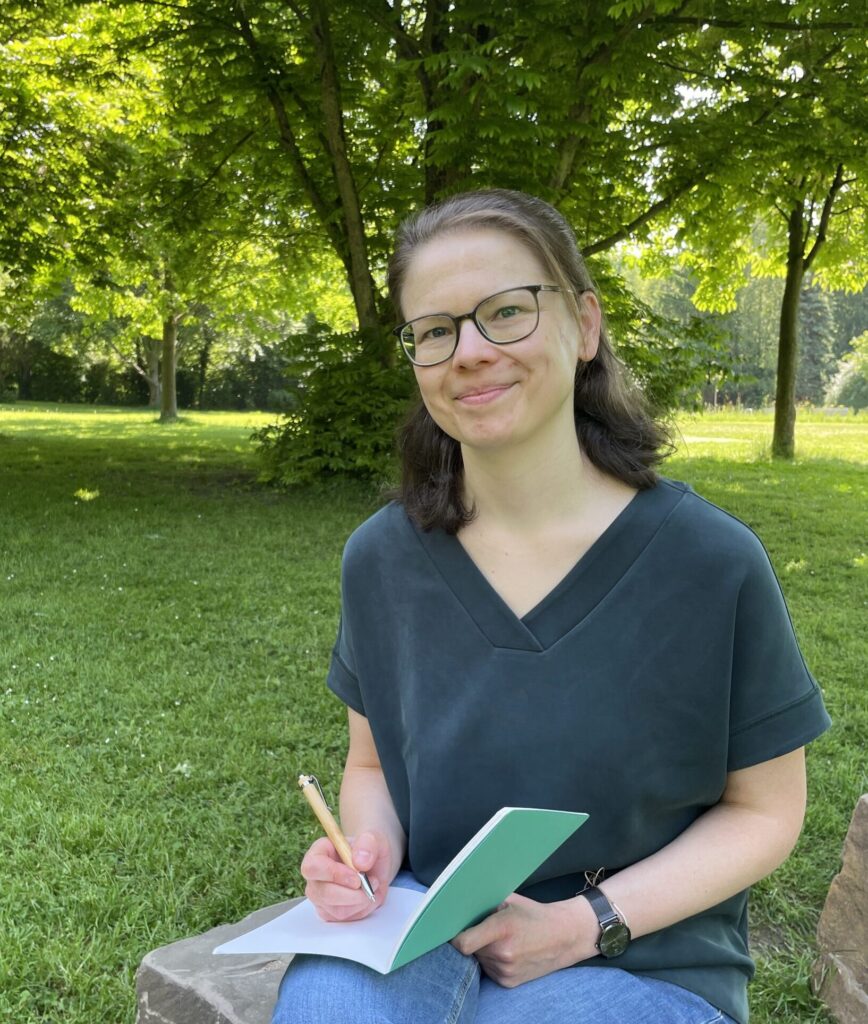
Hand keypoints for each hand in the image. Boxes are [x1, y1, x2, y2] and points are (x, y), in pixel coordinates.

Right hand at [300, 830, 393, 921]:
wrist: (374, 865)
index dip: (333, 874)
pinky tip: (366, 896)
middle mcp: (315, 876)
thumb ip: (368, 844)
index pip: (313, 867)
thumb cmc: (369, 849)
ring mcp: (320, 896)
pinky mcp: (329, 911)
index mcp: (319, 852)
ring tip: (372, 885)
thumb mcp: (374, 838)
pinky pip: (344, 918)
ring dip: (360, 901)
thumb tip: (359, 861)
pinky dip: (361, 909)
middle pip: (323, 893)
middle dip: (352, 893)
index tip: (357, 878)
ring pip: (336, 909)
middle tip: (371, 883)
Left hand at [452, 893, 597, 986]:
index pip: (463, 943)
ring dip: (481, 951)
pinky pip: (488, 970)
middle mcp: (502, 953)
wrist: (564, 936)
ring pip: (478, 960)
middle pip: (469, 950)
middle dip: (471, 939)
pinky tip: (506, 951)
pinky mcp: (509, 982)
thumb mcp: (509, 900)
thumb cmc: (533, 914)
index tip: (451, 930)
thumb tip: (457, 905)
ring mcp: (506, 971)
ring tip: (499, 940)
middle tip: (483, 929)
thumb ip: (484, 904)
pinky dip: (491, 961)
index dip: (453, 937)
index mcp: (502, 928)